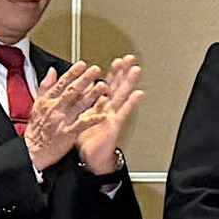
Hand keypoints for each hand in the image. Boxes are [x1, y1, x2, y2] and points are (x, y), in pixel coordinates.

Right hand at [24, 61, 106, 171]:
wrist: (33, 151)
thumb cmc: (37, 128)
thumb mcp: (37, 104)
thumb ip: (46, 87)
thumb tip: (52, 70)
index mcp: (47, 101)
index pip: (61, 83)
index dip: (72, 73)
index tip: (82, 64)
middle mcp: (55, 108)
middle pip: (72, 91)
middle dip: (85, 79)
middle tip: (96, 70)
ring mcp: (62, 121)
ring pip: (79, 105)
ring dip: (92, 95)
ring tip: (103, 86)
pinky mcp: (68, 134)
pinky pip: (82, 124)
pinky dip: (93, 119)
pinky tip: (103, 114)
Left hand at [76, 55, 143, 174]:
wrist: (91, 159)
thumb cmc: (87, 140)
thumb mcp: (80, 115)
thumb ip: (82, 99)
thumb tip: (82, 85)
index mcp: (99, 106)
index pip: (107, 85)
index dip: (112, 72)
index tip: (118, 60)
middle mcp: (108, 109)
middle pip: (117, 86)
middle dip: (124, 72)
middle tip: (130, 59)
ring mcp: (113, 116)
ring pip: (122, 95)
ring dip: (129, 82)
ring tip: (136, 70)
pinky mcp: (114, 125)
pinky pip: (123, 112)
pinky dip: (131, 103)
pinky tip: (138, 94)